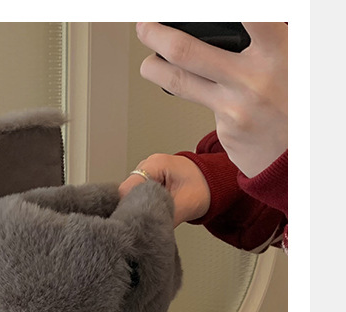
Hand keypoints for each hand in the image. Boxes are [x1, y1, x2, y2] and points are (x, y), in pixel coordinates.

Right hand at [118, 154, 210, 226]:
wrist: (213, 183)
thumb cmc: (203, 188)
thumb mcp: (185, 205)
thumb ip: (164, 218)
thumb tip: (147, 233)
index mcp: (155, 164)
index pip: (127, 189)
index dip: (129, 208)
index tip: (135, 223)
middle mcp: (145, 165)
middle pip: (126, 193)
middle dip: (133, 211)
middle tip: (143, 225)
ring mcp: (145, 173)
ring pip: (129, 197)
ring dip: (137, 211)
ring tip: (149, 221)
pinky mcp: (146, 182)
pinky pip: (136, 198)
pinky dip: (141, 209)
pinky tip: (148, 216)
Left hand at [135, 22, 287, 177]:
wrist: (307, 157)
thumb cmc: (300, 103)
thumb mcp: (296, 61)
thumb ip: (269, 41)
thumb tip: (240, 26)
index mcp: (276, 53)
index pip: (246, 17)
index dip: (215, 11)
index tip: (183, 8)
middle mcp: (250, 81)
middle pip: (186, 52)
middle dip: (156, 35)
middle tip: (142, 26)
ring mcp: (233, 110)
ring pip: (180, 83)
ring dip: (155, 69)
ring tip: (147, 62)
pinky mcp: (225, 132)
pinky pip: (208, 107)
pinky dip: (209, 98)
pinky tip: (222, 99)